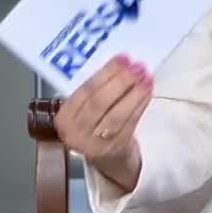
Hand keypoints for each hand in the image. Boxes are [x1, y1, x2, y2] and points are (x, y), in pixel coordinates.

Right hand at [54, 54, 153, 191]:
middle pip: (99, 103)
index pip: (85, 91)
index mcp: (64, 117)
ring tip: (145, 77)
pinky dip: (140, 104)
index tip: (122, 58)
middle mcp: (76, 132)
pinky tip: (147, 91)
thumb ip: (94, 89)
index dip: (105, 73)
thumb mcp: (83, 108)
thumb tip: (120, 63)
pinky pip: (130, 123)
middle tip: (136, 66)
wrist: (104, 155)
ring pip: (116, 114)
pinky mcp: (117, 147)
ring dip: (133, 93)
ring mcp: (97, 143)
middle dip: (120, 81)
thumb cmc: (93, 122)